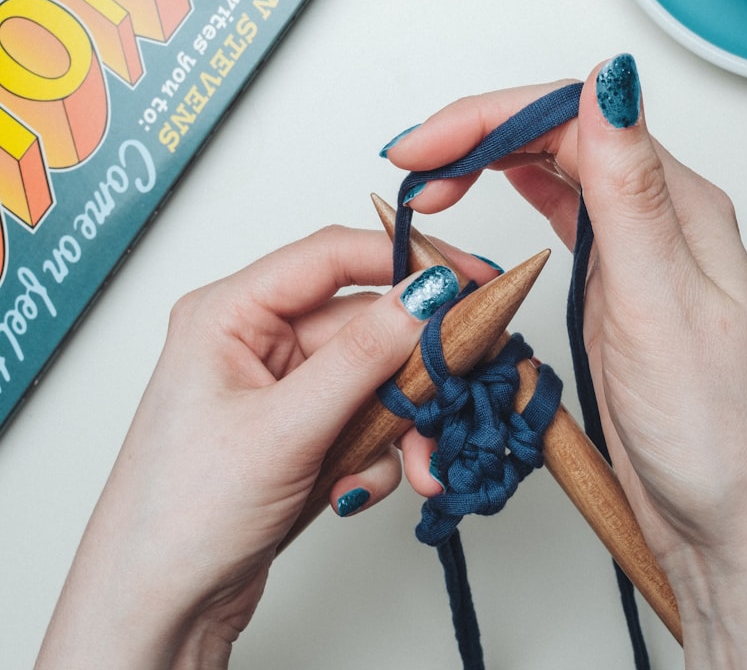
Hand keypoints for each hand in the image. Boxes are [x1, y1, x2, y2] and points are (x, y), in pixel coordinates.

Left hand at [35, 227, 469, 669]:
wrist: (158, 608)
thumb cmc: (181, 516)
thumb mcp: (283, 429)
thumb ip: (362, 358)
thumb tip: (426, 296)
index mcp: (229, 313)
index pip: (331, 257)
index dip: (406, 259)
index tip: (470, 278)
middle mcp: (256, 341)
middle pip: (365, 326)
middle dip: (416, 371)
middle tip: (464, 388)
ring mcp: (281, 388)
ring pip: (375, 379)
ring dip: (404, 423)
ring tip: (419, 466)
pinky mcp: (301, 431)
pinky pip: (365, 420)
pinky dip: (379, 454)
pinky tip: (357, 489)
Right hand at [382, 56, 746, 667]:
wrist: (737, 530)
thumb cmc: (720, 434)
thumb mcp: (666, 303)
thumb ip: (630, 191)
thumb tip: (614, 80)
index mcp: (680, 206)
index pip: (574, 120)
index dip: (488, 120)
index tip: (425, 148)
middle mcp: (660, 224)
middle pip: (560, 139)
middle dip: (478, 137)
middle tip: (413, 166)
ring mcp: (635, 264)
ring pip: (556, 181)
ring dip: (490, 167)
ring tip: (433, 184)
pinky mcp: (614, 304)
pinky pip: (560, 232)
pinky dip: (513, 213)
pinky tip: (491, 208)